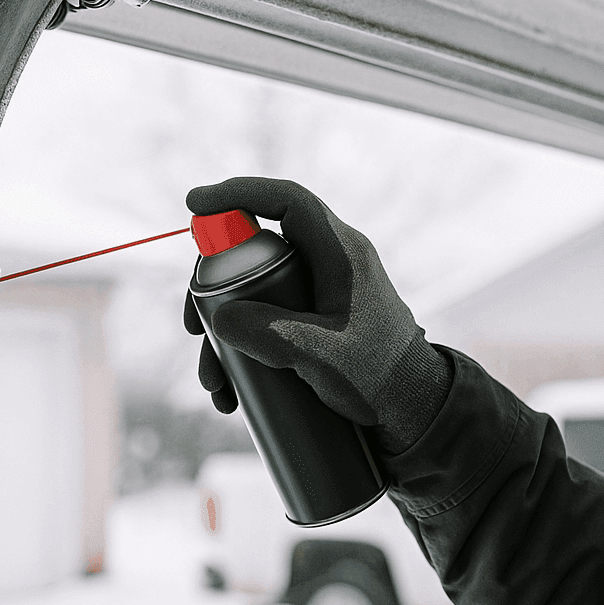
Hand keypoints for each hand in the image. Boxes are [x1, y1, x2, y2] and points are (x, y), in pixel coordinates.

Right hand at [182, 177, 450, 453]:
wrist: (412, 411)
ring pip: (252, 293)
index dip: (239, 193)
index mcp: (341, 252)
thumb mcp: (321, 356)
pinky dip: (241, 350)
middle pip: (253, 253)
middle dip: (212, 292)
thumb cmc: (379, 377)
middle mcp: (327, 263)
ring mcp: (318, 292)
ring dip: (222, 335)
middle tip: (191, 328)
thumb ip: (271, 334)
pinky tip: (230, 390)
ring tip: (214, 384)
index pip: (287, 201)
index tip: (194, 203)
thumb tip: (219, 319)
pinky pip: (265, 320)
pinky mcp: (313, 321)